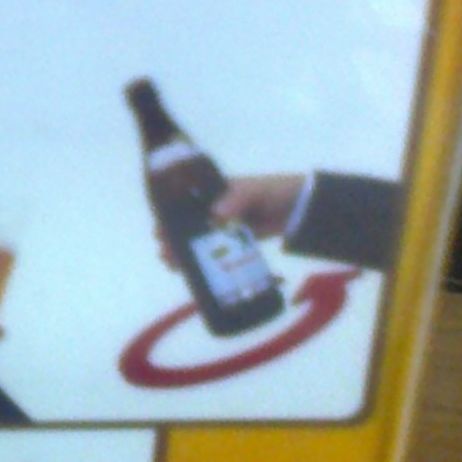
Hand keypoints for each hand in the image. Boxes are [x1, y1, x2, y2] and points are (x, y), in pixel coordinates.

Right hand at [155, 172, 306, 264]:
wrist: (302, 206)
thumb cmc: (275, 191)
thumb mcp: (255, 190)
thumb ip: (236, 199)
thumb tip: (215, 214)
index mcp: (216, 193)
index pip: (186, 204)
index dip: (170, 217)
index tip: (159, 231)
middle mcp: (217, 210)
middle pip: (190, 225)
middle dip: (174, 239)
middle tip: (164, 253)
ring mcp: (228, 227)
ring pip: (202, 240)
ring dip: (186, 252)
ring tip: (172, 266)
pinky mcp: (240, 242)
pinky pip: (220, 252)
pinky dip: (208, 261)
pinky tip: (195, 271)